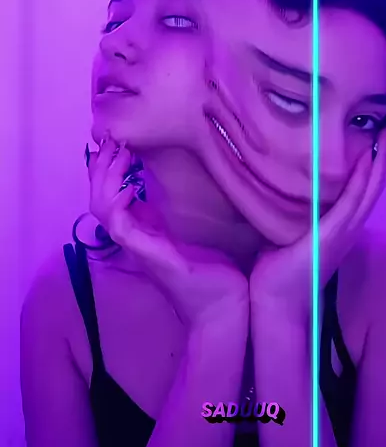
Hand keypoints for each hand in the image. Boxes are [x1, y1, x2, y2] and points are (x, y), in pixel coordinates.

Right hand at [88, 133, 248, 327]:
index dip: (109, 167)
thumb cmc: (219, 270)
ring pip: (100, 207)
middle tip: (113, 138)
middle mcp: (136, 235)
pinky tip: (127, 185)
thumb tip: (199, 173)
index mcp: (145, 228)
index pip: (111, 193)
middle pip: (99, 196)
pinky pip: (117, 225)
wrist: (225, 308)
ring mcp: (137, 245)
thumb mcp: (203, 228)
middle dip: (102, 165)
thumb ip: (192, 205)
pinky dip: (115, 202)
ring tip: (118, 151)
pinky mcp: (146, 253)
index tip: (121, 140)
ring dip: (105, 176)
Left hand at [250, 127, 385, 323]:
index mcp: (339, 229)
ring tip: (383, 136)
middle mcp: (348, 229)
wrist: (274, 302)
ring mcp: (344, 233)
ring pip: (369, 191)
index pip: (362, 191)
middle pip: (373, 187)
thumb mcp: (285, 232)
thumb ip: (291, 212)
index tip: (373, 138)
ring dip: (377, 163)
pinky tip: (365, 159)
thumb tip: (274, 185)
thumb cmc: (275, 271)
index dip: (371, 166)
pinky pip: (353, 202)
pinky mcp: (333, 235)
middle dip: (381, 158)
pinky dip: (362, 180)